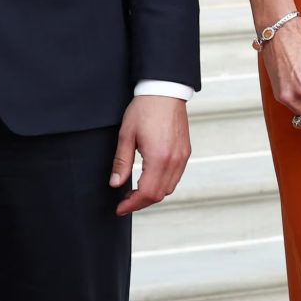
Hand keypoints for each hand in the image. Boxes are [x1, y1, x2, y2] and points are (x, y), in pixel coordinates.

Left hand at [110, 94, 191, 215]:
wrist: (165, 92)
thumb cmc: (145, 109)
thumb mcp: (126, 135)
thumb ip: (121, 162)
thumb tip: (115, 184)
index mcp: (159, 158)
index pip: (147, 193)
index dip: (132, 204)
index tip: (120, 208)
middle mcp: (174, 160)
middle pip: (159, 194)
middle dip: (141, 202)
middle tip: (124, 202)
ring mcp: (182, 157)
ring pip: (169, 188)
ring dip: (152, 194)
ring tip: (135, 192)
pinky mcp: (185, 152)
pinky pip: (175, 177)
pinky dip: (162, 184)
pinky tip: (149, 179)